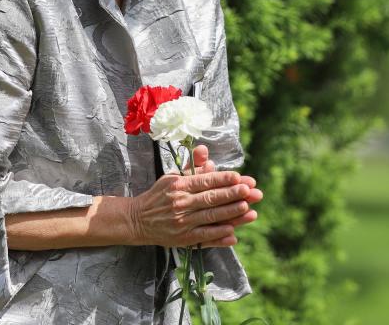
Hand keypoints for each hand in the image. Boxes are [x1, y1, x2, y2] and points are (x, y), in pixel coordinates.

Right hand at [130, 145, 262, 247]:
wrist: (138, 219)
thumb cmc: (159, 195)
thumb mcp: (172, 176)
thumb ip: (192, 166)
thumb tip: (205, 151)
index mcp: (179, 185)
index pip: (205, 181)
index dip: (223, 179)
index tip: (239, 177)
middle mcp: (180, 202)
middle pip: (210, 198)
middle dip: (232, 194)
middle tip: (250, 191)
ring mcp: (182, 222)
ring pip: (210, 217)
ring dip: (230, 213)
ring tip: (247, 208)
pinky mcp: (182, 238)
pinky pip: (204, 237)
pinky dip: (218, 235)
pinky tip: (233, 232)